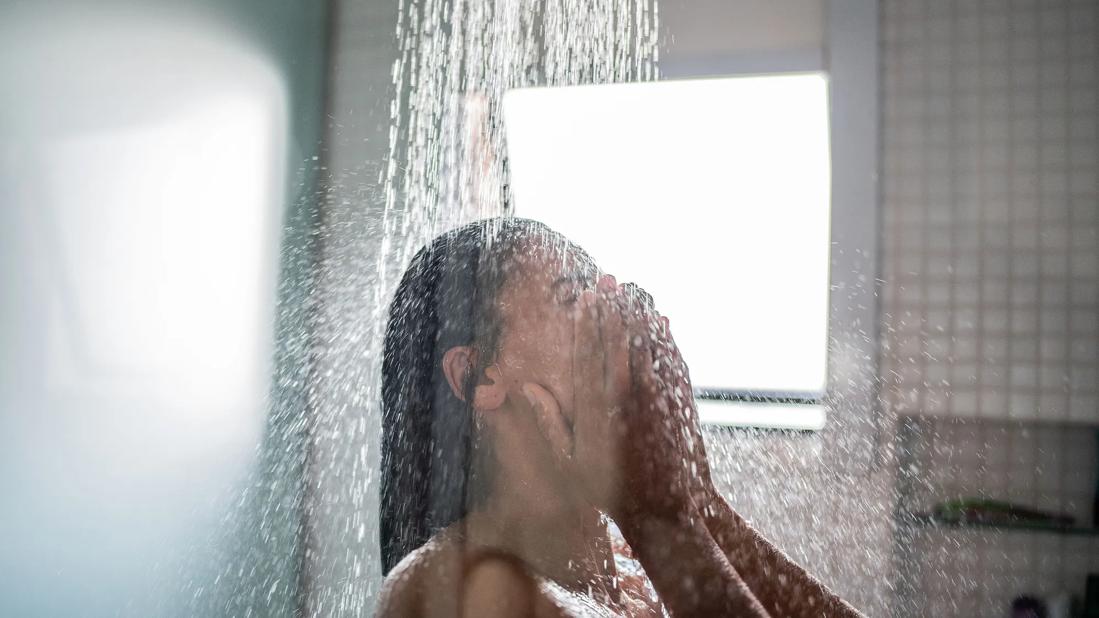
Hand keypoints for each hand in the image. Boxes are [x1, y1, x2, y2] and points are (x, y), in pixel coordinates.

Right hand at [523, 276, 711, 523]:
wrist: (663, 509)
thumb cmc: (609, 490)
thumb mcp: (567, 462)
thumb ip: (548, 422)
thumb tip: (526, 387)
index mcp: (594, 409)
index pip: (588, 354)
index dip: (586, 322)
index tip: (584, 297)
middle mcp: (624, 398)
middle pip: (617, 342)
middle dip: (611, 307)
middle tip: (607, 279)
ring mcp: (653, 400)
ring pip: (645, 346)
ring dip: (638, 315)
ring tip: (631, 289)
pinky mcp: (676, 405)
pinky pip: (670, 362)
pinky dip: (665, 339)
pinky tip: (661, 321)